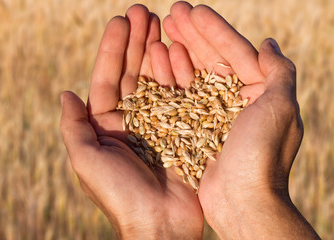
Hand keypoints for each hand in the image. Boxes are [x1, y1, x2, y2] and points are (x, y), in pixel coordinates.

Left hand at [60, 5, 202, 239]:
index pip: (108, 80)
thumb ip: (74, 127)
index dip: (112, 50)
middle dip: (136, 43)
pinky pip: (179, 96)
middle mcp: (131, 122)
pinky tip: (179, 51)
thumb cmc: (121, 196)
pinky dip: (179, 73)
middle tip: (143, 12)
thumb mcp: (86, 160)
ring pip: (157, 80)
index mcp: (106, 127)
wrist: (161, 224)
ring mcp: (158, 124)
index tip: (121, 22)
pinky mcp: (181, 130)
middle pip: (133, 74)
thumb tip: (65, 93)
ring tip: (161, 23)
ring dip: (157, 51)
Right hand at [164, 2, 319, 238]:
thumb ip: (279, 71)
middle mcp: (234, 102)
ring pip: (193, 76)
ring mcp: (211, 115)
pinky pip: (180, 97)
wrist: (240, 202)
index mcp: (258, 93)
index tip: (193, 10)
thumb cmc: (262, 155)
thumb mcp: (281, 107)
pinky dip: (171, 77)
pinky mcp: (193, 129)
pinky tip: (159, 60)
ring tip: (160, 29)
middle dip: (192, 34)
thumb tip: (269, 42)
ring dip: (179, 50)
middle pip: (211, 60)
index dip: (214, 30)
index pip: (235, 52)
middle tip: (172, 12)